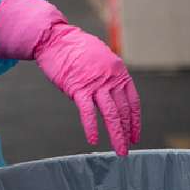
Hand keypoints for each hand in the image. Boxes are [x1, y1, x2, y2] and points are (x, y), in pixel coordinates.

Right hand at [0, 0, 141, 154]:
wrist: (55, 38)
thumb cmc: (75, 47)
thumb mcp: (100, 57)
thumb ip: (108, 75)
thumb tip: (110, 94)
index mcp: (118, 70)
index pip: (132, 101)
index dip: (134, 120)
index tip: (134, 135)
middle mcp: (110, 77)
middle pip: (123, 110)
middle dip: (126, 132)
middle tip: (126, 149)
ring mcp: (95, 83)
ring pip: (110, 113)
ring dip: (116, 134)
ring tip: (118, 150)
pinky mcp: (77, 87)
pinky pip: (87, 111)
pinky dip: (91, 127)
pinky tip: (94, 140)